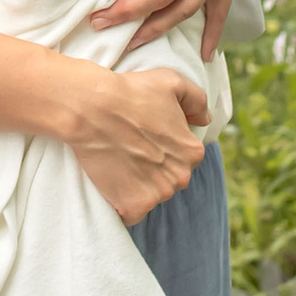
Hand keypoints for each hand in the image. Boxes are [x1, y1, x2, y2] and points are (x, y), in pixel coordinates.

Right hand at [63, 62, 208, 224]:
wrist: (91, 109)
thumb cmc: (131, 92)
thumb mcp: (172, 82)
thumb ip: (197, 100)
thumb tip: (204, 120)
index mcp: (193, 152)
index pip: (185, 156)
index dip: (165, 146)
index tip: (147, 136)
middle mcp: (180, 178)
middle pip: (170, 178)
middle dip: (155, 168)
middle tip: (131, 148)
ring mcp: (156, 195)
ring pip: (152, 195)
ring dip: (139, 185)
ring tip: (119, 162)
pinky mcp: (132, 207)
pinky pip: (133, 213)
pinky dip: (124, 204)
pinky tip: (113, 182)